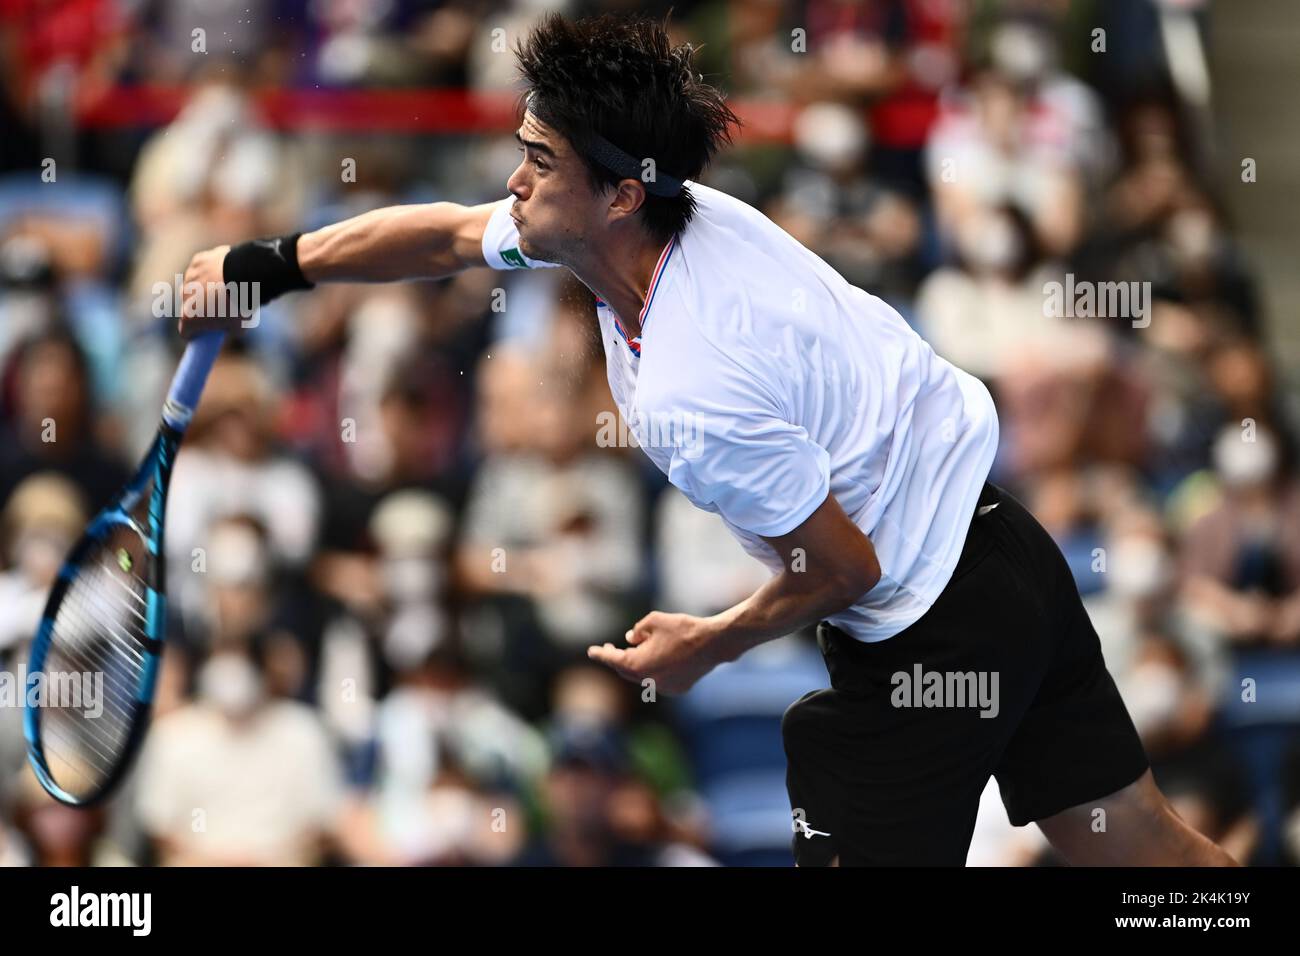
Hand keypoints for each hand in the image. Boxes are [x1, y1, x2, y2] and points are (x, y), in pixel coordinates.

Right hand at [177, 244, 236, 337]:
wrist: (247, 276)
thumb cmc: (243, 304)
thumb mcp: (239, 327)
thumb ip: (228, 329)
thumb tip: (229, 327)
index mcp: (190, 317)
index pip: (185, 332)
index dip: (196, 334)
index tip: (205, 332)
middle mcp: (184, 296)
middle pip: (188, 305)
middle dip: (200, 308)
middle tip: (218, 308)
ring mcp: (190, 277)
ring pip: (193, 285)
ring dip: (203, 287)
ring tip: (224, 287)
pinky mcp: (198, 261)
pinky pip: (201, 268)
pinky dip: (210, 271)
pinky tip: (224, 271)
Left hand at [587, 611, 725, 695]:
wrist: (713, 643)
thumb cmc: (683, 629)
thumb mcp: (654, 620)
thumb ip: (638, 630)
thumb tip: (630, 640)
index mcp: (638, 665)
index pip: (612, 659)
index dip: (600, 654)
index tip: (591, 651)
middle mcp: (648, 681)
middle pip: (626, 671)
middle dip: (618, 659)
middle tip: (611, 648)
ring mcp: (663, 688)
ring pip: (644, 676)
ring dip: (639, 664)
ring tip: (641, 648)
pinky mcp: (677, 689)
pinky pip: (659, 680)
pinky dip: (655, 670)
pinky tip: (662, 658)